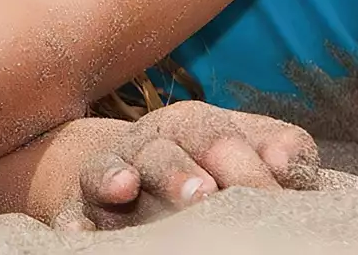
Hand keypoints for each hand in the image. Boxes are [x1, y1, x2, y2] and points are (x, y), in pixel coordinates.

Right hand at [22, 102, 318, 230]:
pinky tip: (80, 232)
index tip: (272, 202)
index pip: (218, 141)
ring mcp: (111, 175)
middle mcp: (147, 144)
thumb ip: (281, 148)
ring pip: (108, 173)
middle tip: (203, 196)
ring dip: (117, 179)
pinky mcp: (82, 208)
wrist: (140, 162)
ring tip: (126, 191)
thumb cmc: (214, 158)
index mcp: (194, 126)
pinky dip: (74, 221)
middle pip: (160, 153)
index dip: (246, 172)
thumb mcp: (252, 145)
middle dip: (178, 172)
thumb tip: (286, 165)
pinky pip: (71, 210)